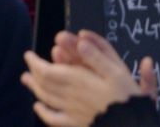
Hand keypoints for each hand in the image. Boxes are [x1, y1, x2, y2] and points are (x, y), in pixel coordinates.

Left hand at [23, 31, 154, 126]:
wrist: (132, 125)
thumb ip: (98, 56)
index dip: (35, 63)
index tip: (28, 55)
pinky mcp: (76, 125)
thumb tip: (81, 40)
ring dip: (34, 88)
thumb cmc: (127, 99)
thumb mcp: (118, 72)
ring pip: (47, 99)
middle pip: (45, 84)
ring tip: (26, 79)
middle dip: (33, 72)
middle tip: (28, 63)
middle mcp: (72, 96)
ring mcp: (72, 112)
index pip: (48, 71)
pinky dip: (44, 113)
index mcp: (79, 81)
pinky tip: (38, 108)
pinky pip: (55, 120)